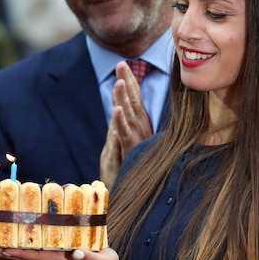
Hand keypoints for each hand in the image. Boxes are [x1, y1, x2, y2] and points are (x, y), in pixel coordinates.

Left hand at [0, 247, 125, 259]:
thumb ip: (91, 257)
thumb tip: (75, 251)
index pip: (37, 256)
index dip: (19, 252)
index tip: (3, 249)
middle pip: (25, 256)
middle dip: (6, 252)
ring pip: (26, 254)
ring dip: (8, 250)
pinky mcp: (53, 256)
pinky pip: (33, 252)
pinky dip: (19, 248)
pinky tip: (8, 241)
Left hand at [100, 62, 152, 186]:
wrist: (140, 195)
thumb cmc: (133, 167)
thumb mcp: (127, 142)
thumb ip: (125, 126)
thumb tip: (122, 108)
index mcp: (140, 125)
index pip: (135, 99)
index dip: (129, 82)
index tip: (123, 65)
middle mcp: (141, 130)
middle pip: (134, 102)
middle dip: (127, 82)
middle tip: (121, 64)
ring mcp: (137, 141)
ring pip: (129, 116)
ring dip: (124, 99)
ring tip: (119, 83)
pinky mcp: (131, 152)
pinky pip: (125, 136)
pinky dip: (121, 123)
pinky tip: (117, 110)